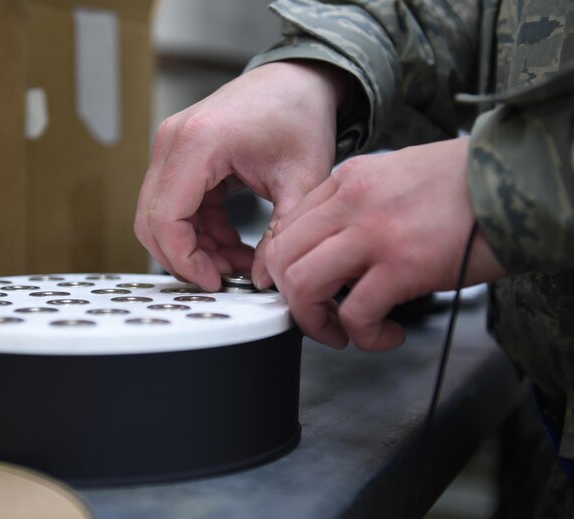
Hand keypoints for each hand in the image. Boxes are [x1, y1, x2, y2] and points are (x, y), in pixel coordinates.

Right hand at [134, 61, 347, 290]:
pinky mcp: (177, 155)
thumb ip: (282, 234)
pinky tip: (231, 242)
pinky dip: (198, 230)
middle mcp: (172, 141)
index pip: (166, 218)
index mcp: (198, 142)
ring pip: (160, 216)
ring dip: (193, 246)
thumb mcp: (303, 181)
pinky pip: (174, 205)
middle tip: (224, 277)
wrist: (296, 80)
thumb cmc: (299, 116)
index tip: (216, 282)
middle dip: (185, 258)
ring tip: (237, 260)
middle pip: (152, 221)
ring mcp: (170, 146)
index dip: (185, 260)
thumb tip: (262, 280)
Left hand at [266, 138, 508, 349]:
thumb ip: (358, 203)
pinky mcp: (404, 265)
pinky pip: (357, 314)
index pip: (286, 228)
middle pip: (282, 258)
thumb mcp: (396, 175)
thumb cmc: (465, 183)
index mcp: (348, 180)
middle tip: (319, 317)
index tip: (297, 291)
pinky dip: (365, 336)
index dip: (283, 269)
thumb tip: (335, 243)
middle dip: (292, 300)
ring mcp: (374, 233)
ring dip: (316, 322)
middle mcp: (351, 203)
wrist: (517, 179)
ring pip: (304, 285)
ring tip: (344, 332)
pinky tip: (387, 334)